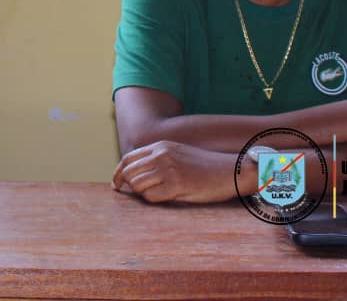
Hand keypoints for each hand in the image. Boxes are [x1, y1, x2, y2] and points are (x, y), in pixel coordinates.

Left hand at [112, 140, 238, 203]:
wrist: (229, 170)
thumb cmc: (204, 166)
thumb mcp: (178, 153)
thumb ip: (157, 158)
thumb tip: (134, 174)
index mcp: (160, 146)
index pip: (128, 159)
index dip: (118, 173)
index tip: (116, 184)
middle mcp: (161, 155)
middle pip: (129, 173)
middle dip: (128, 186)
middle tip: (135, 194)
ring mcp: (168, 169)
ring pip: (138, 186)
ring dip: (143, 194)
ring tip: (158, 194)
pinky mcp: (176, 185)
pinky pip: (151, 197)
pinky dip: (154, 200)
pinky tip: (166, 198)